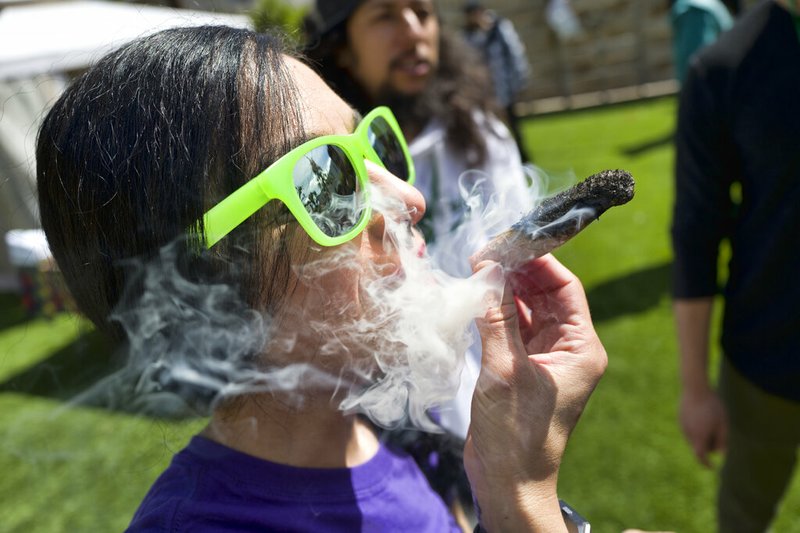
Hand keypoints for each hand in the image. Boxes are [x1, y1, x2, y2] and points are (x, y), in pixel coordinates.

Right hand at [464, 255, 606, 531]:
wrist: (508, 480)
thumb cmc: (516, 432)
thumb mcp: (505, 369)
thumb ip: (496, 317)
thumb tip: (487, 270)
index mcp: (581, 348)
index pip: (564, 288)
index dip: (539, 260)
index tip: (510, 240)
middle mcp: (567, 348)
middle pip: (544, 294)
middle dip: (517, 271)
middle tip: (485, 251)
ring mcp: (544, 357)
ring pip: (525, 308)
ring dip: (503, 289)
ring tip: (476, 267)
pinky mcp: (522, 366)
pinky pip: (511, 327)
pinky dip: (494, 310)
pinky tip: (476, 294)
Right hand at [679, 388, 726, 466]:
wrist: (694, 388)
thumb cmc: (712, 406)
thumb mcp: (723, 424)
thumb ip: (723, 440)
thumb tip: (721, 453)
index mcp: (699, 437)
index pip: (701, 456)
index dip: (706, 464)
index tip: (712, 468)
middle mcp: (688, 434)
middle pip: (698, 447)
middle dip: (708, 445)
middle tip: (718, 433)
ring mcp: (682, 426)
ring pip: (693, 438)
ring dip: (702, 435)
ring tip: (710, 419)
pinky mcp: (680, 418)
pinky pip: (689, 429)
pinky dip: (696, 428)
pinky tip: (702, 414)